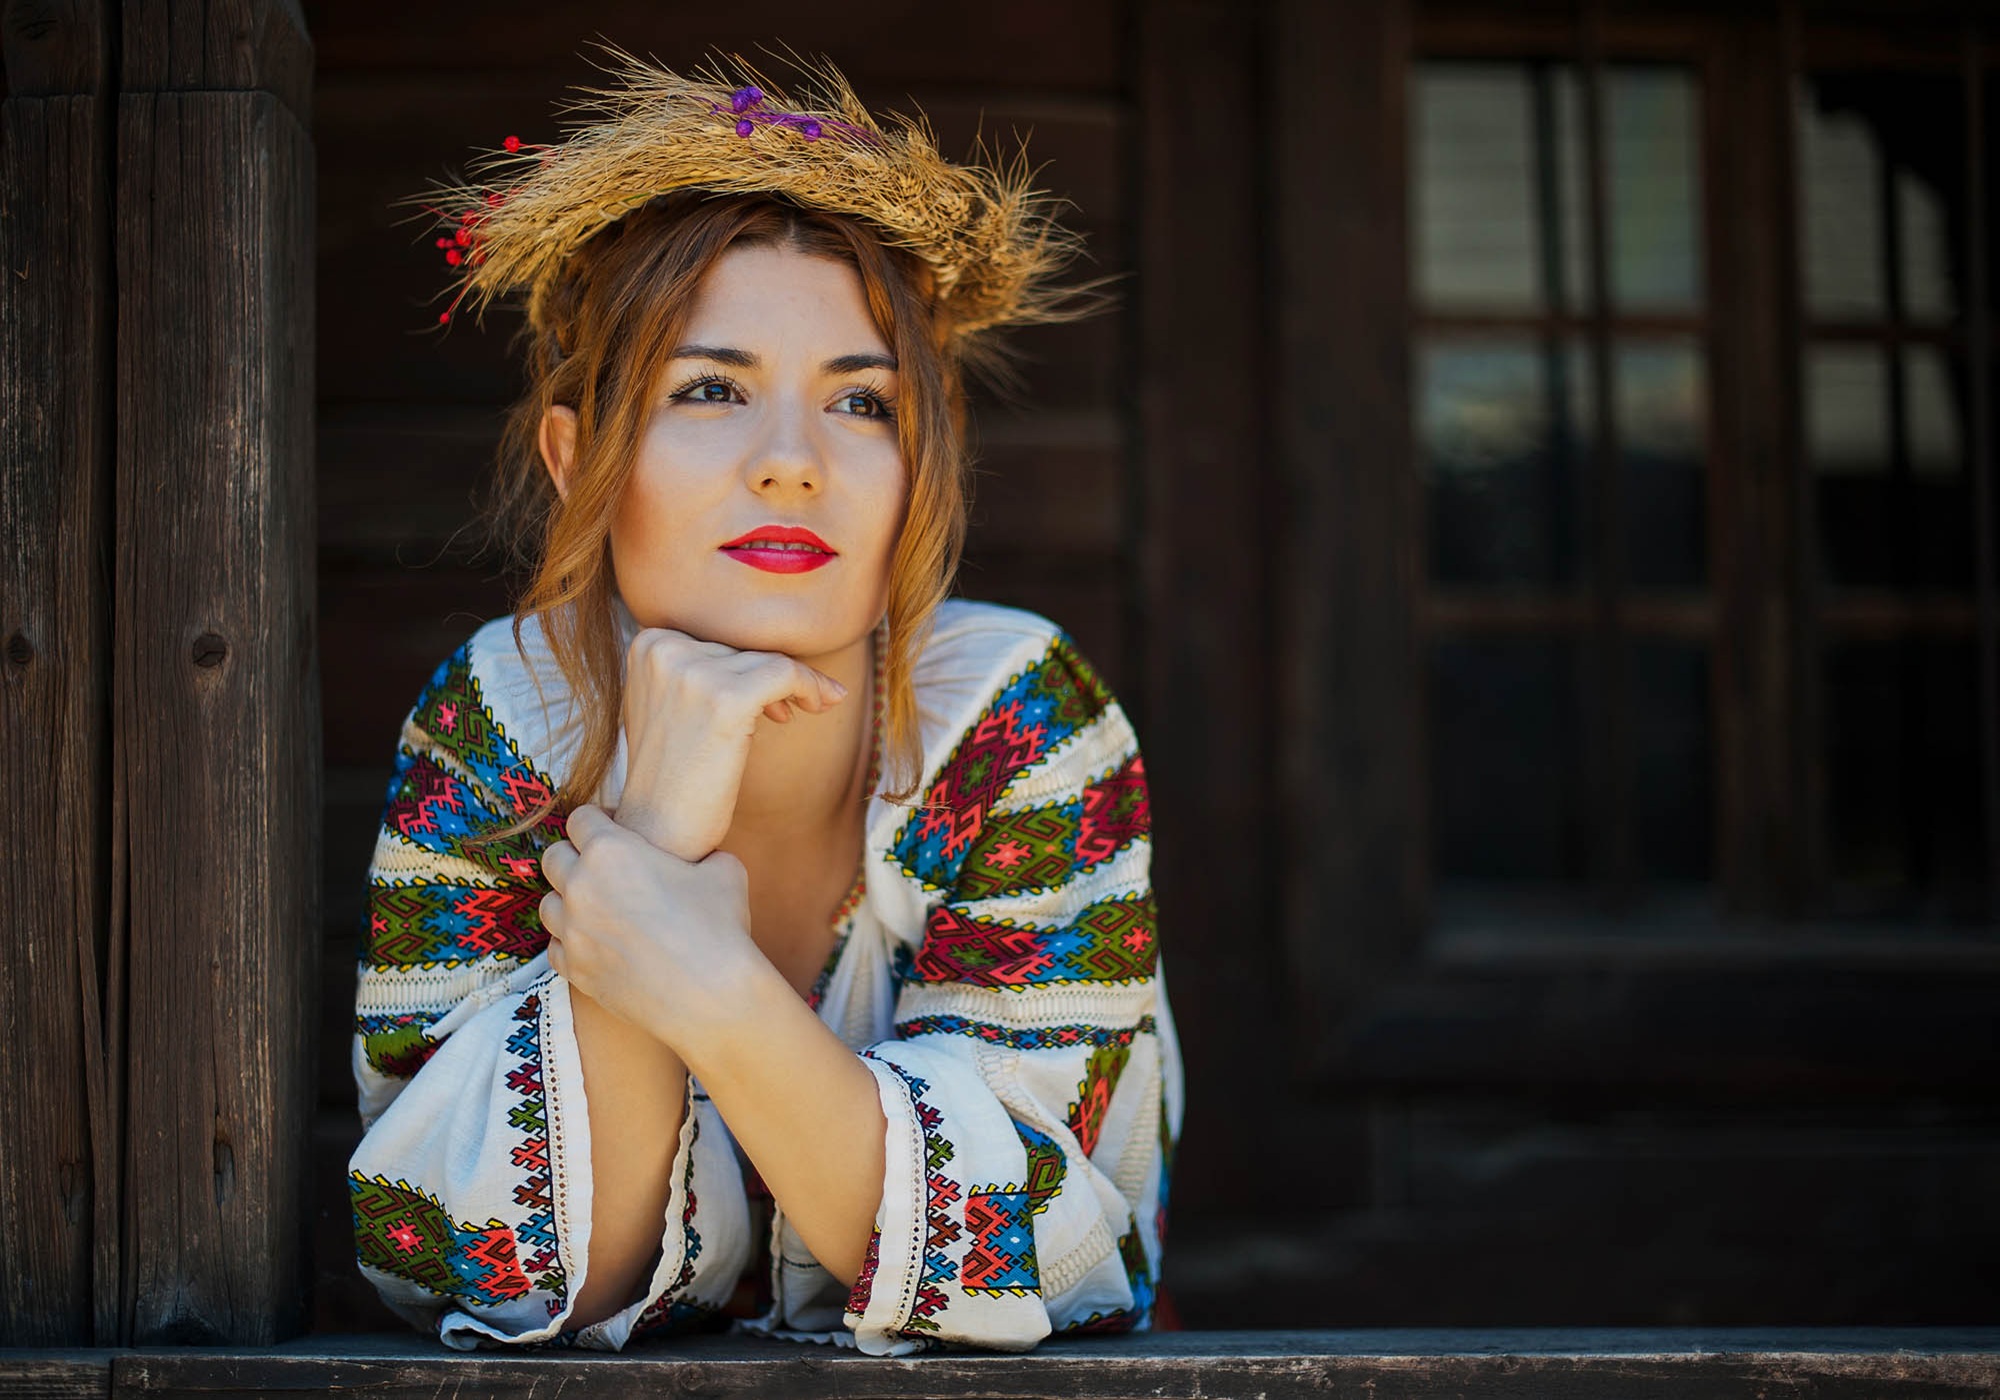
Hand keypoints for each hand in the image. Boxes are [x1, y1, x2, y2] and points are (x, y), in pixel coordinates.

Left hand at [538, 804, 761, 1042]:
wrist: (709, 996)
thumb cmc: (719, 927)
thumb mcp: (724, 870)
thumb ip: (702, 853)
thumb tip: (703, 856)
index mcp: (610, 850)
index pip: (581, 819)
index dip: (599, 821)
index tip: (614, 830)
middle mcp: (580, 886)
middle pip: (554, 858)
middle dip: (575, 858)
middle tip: (604, 869)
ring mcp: (572, 931)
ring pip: (548, 903)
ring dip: (568, 901)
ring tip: (597, 908)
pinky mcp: (574, 969)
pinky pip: (555, 946)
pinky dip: (571, 941)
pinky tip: (597, 942)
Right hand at [615, 627, 846, 858]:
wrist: (658, 831)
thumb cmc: (672, 773)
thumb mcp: (670, 703)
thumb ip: (697, 668)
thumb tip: (759, 650)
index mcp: (648, 643)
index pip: (719, 639)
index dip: (747, 666)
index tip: (768, 695)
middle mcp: (663, 649)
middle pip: (743, 648)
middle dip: (770, 679)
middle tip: (785, 712)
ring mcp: (692, 672)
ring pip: (768, 660)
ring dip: (795, 684)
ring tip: (803, 710)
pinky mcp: (725, 699)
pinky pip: (786, 673)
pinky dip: (811, 686)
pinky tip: (822, 705)